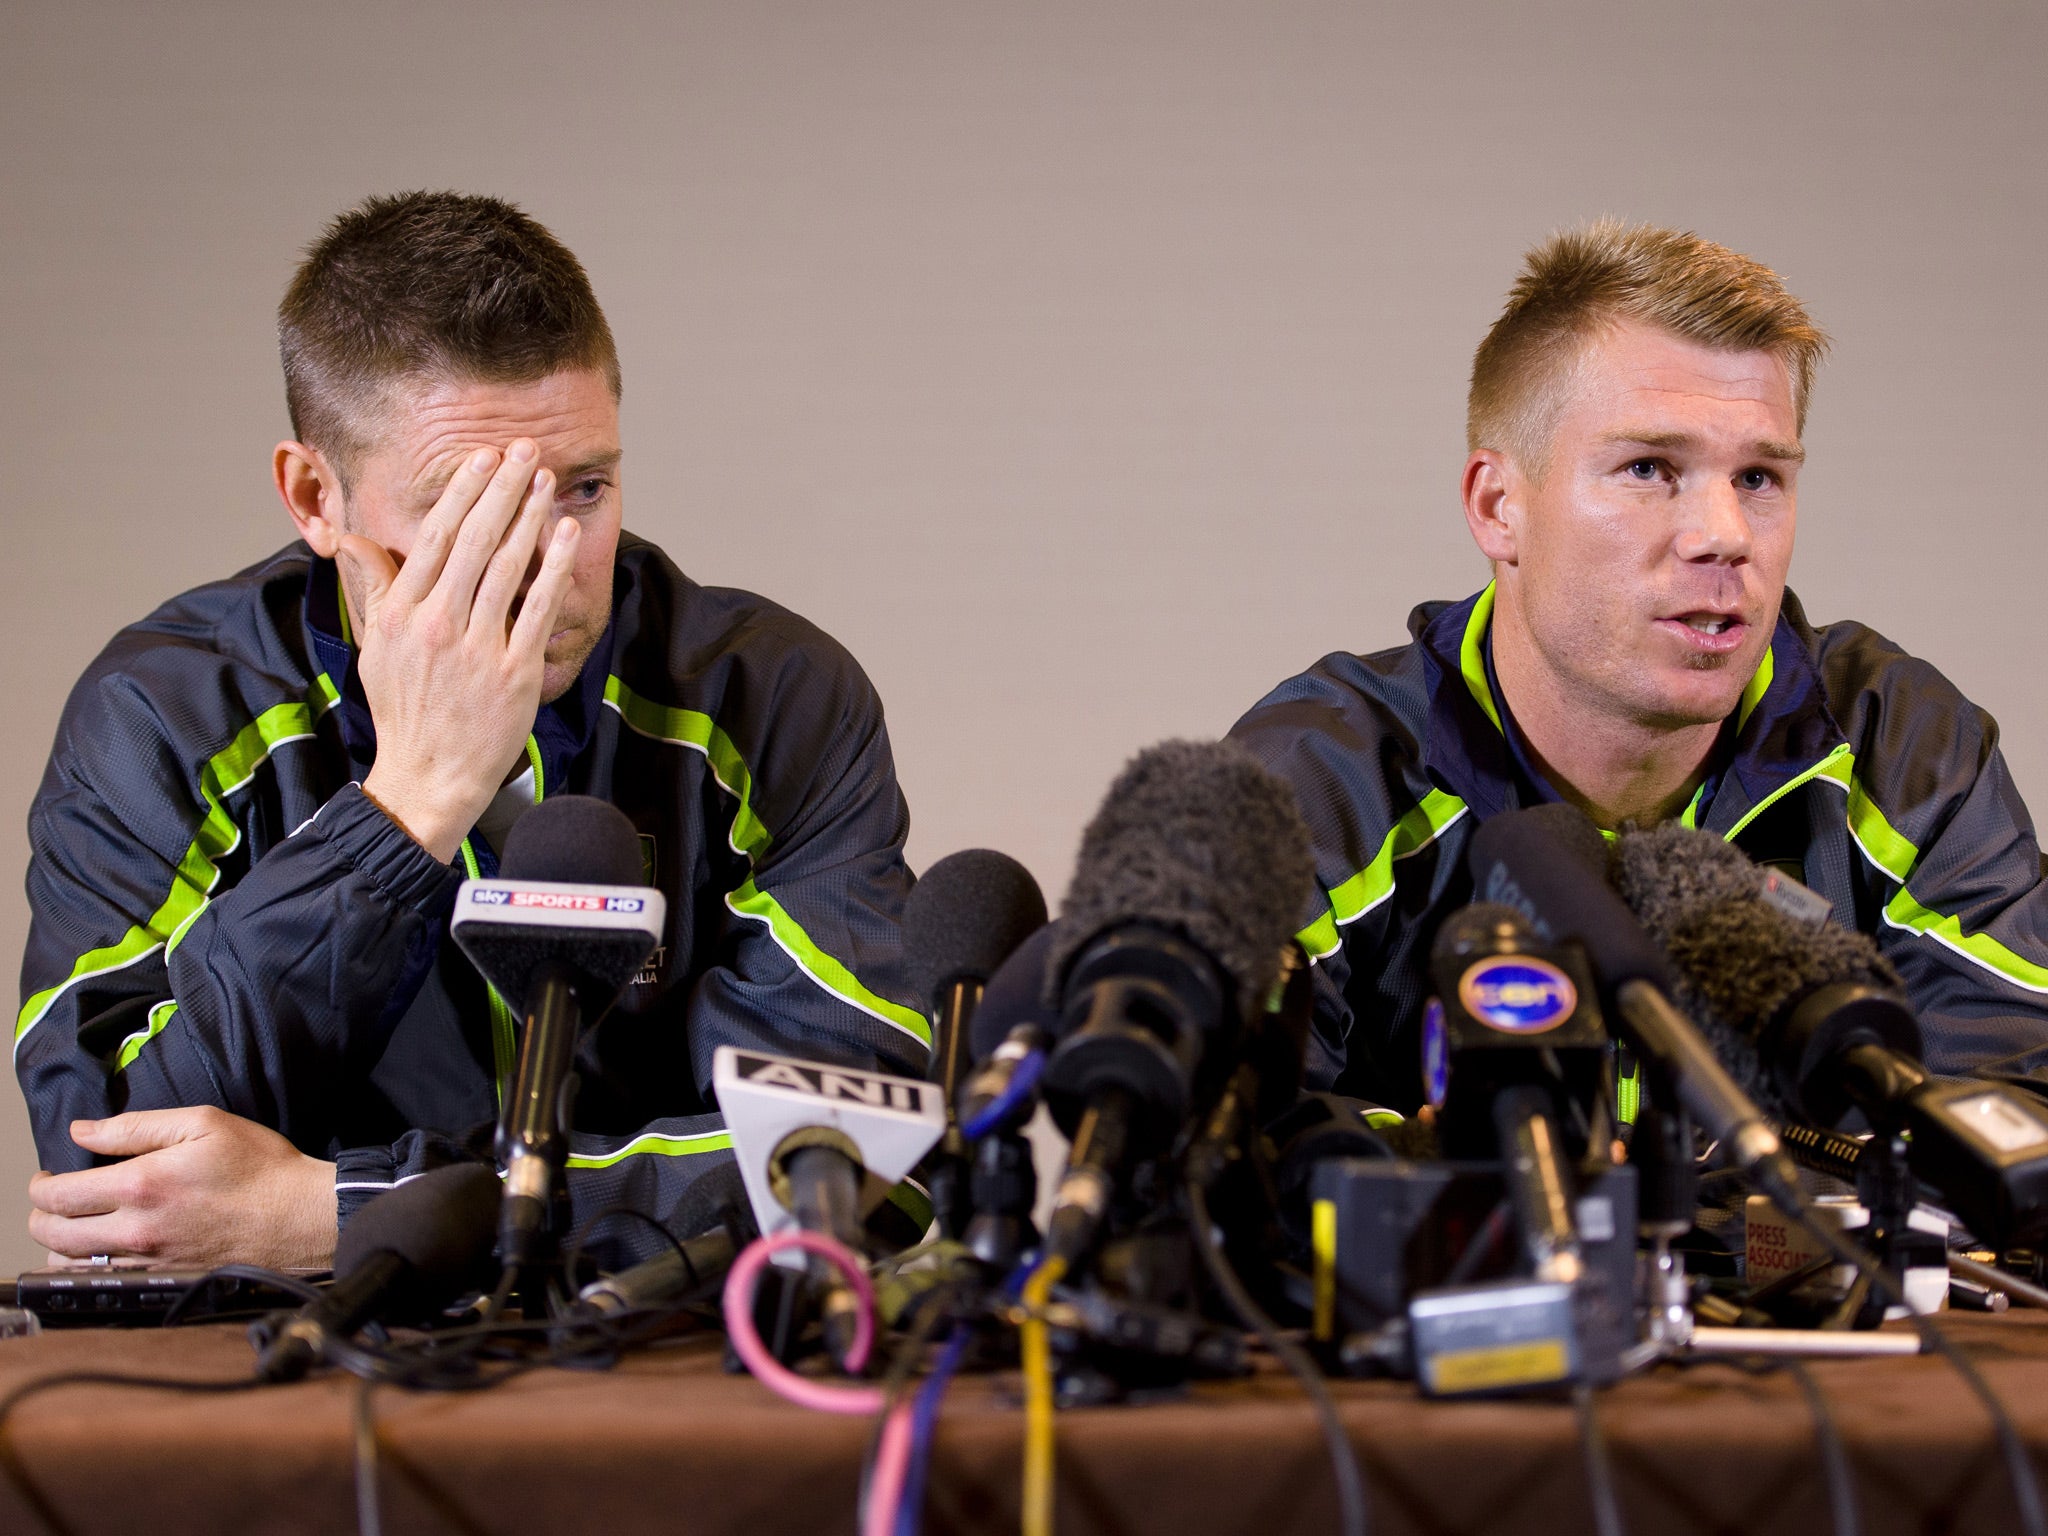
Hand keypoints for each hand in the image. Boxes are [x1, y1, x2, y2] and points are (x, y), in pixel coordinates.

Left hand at [27, 1108, 338, 1269]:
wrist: (299, 1217)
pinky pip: (104, 1284)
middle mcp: (137, 1229)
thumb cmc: (259, 1166)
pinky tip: (102, 1253)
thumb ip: (136, 1126)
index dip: (40, 1185)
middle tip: (53, 1202)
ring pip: (71, 1266)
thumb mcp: (204, 1123)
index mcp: (141, 1184)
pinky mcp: (163, 1282)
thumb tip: (83, 1131)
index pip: (58, 1195)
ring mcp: (149, 1261)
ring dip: (61, 1248)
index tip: (47, 1177)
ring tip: (75, 1228)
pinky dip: (90, 1269)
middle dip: (42, 1216)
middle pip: (53, 1235)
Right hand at [345, 439, 581, 860]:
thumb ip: (372, 587)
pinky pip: (537, 608)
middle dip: (502, 488)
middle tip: (523, 449)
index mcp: (402, 613)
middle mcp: (437, 624)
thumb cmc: (403, 709)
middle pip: (475, 540)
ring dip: (528, 516)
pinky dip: (553, 566)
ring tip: (545, 480)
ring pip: (507, 566)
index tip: (483, 458)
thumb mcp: (374, 645)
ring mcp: (477, 648)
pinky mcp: (514, 672)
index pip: (436, 537)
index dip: (463, 492)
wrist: (428, 776)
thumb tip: (351, 537)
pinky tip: (563, 533)